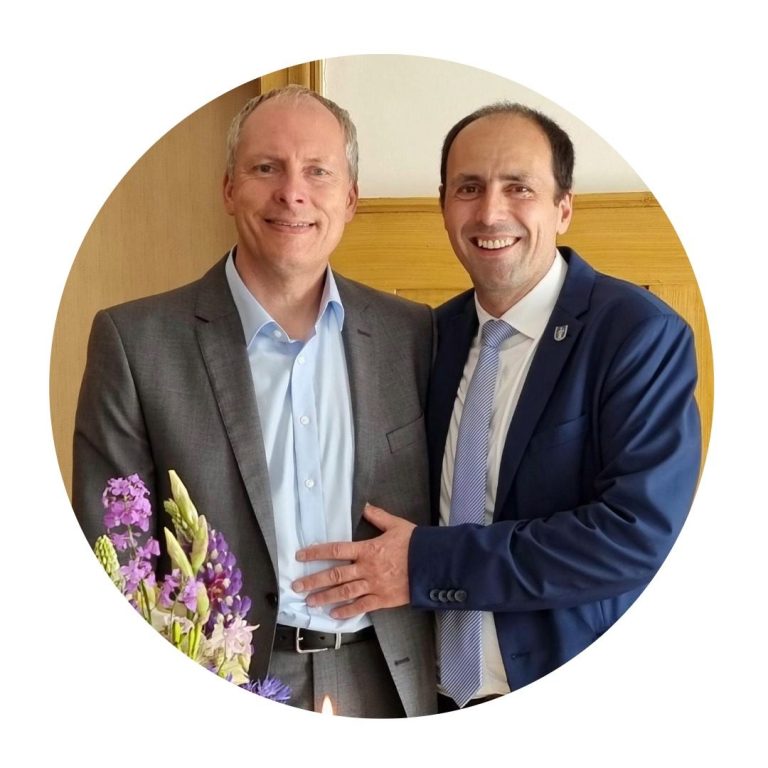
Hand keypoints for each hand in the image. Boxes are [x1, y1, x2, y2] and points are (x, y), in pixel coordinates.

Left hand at [292, 504, 414, 618]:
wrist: (434, 563)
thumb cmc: (415, 543)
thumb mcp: (396, 525)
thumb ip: (378, 516)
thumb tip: (365, 506)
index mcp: (367, 549)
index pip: (336, 550)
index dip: (316, 552)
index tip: (301, 555)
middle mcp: (367, 568)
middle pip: (335, 575)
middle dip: (314, 580)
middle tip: (297, 586)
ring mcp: (374, 585)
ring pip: (344, 592)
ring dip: (325, 597)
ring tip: (310, 602)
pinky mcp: (383, 599)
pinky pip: (362, 606)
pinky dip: (347, 611)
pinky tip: (335, 615)